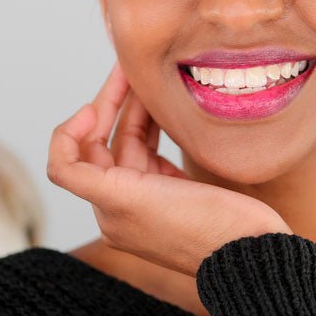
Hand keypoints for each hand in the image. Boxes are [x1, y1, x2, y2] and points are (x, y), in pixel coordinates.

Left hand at [47, 61, 292, 276]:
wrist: (255, 248)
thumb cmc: (202, 226)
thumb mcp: (132, 200)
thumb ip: (84, 175)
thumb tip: (61, 139)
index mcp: (109, 209)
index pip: (72, 160)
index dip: (73, 129)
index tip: (94, 105)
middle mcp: (123, 203)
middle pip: (104, 144)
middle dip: (112, 103)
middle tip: (128, 67)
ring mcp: (150, 195)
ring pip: (131, 142)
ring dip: (134, 108)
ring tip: (147, 76)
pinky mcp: (174, 190)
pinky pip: (153, 150)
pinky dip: (154, 125)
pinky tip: (163, 105)